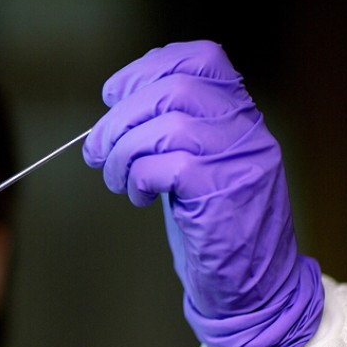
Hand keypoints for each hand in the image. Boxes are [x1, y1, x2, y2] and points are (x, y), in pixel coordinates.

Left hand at [82, 40, 322, 346]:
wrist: (249, 287)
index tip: (113, 94)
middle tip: (97, 151)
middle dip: (119, 117)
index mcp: (240, 117)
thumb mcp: (193, 166)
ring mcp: (238, 161)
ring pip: (165, 124)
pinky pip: (166, 165)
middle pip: (173, 88)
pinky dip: (137, 178)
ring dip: (122, 152)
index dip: (149, 67)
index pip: (202, 58)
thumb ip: (168, 132)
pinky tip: (139, 197)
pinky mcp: (220, 194)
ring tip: (117, 180)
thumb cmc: (212, 227)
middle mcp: (246, 131)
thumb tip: (113, 110)